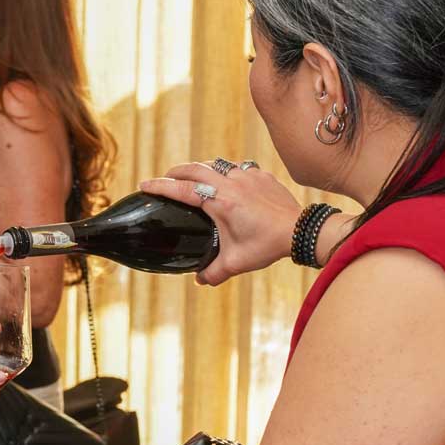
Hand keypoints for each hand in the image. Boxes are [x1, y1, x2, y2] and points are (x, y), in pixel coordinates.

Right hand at [139, 162, 301, 285]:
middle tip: (167, 178)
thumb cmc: (267, 246)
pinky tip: (227, 182)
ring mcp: (247, 175)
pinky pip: (238, 168)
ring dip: (201, 168)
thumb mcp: (236, 263)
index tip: (144, 184)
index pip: (182, 189)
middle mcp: (231, 184)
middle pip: (195, 167)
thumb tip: (199, 280)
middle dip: (177, 171)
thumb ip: (213, 273)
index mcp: (220, 202)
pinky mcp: (261, 174)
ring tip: (194, 177)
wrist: (300, 231)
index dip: (160, 186)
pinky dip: (226, 172)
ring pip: (216, 164)